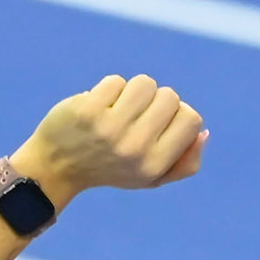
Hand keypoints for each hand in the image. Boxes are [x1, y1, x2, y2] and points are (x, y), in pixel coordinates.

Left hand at [11, 74, 207, 202]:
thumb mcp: (150, 178)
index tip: (158, 124)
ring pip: (145, 84)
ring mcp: (111, 128)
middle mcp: (135, 149)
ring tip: (119, 108)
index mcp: (154, 165)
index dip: (177, 115)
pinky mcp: (88, 110)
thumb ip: (185, 163)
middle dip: (155, 101)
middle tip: (134, 117)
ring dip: (133, 91)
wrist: (56, 168)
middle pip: (170, 97)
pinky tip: (98, 107)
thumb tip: (203, 133)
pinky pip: (116, 82)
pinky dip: (109, 90)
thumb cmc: (110, 168)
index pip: (191, 119)